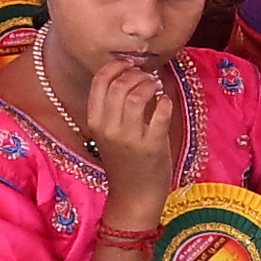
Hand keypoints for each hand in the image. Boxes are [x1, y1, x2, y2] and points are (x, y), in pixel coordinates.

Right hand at [70, 49, 187, 206]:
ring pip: (138, 95)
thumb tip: (130, 73)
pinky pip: (161, 113)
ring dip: (151, 84)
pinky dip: (166, 102)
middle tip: (147, 77)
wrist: (133, 196)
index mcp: (94, 121)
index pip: (99, 81)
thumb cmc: (124, 160)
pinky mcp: (152, 146)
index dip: (116, 66)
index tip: (130, 64)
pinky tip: (165, 103)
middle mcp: (108, 128)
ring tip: (157, 87)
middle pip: (120, 84)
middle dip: (137, 73)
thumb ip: (114, 106)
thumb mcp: (109, 132)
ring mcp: (130, 137)